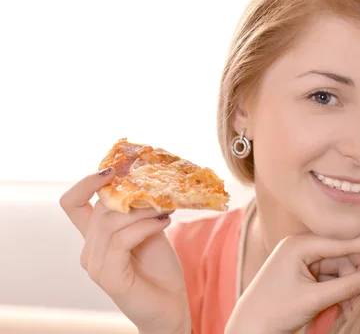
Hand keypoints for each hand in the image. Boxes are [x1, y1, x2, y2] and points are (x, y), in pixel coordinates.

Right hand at [59, 168, 190, 333]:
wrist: (170, 306)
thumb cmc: (159, 269)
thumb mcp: (149, 230)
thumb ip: (138, 211)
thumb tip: (145, 181)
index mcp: (95, 237)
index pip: (72, 203)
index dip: (86, 183)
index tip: (112, 170)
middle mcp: (89, 250)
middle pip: (100, 209)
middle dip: (132, 195)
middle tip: (161, 193)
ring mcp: (96, 265)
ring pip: (110, 222)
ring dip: (142, 210)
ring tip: (165, 209)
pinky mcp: (108, 276)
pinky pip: (121, 240)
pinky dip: (144, 226)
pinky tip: (164, 223)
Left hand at [225, 233, 359, 333]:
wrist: (249, 329)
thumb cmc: (275, 312)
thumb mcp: (313, 299)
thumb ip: (345, 286)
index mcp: (299, 245)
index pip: (342, 241)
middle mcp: (301, 248)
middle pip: (343, 255)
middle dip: (359, 275)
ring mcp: (302, 261)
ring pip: (340, 269)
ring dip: (352, 287)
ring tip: (358, 309)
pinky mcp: (305, 275)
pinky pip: (331, 279)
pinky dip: (342, 292)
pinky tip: (351, 308)